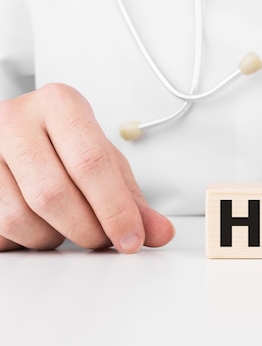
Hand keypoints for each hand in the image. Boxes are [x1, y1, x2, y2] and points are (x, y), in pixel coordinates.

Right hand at [0, 83, 174, 251]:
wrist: (20, 132)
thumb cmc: (68, 146)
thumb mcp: (106, 163)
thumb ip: (133, 200)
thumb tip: (162, 232)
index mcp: (60, 105)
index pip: (91, 162)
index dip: (115, 209)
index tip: (131, 239)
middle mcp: (16, 119)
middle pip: (54, 193)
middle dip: (86, 230)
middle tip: (102, 239)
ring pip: (19, 217)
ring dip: (52, 238)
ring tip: (67, 226)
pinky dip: (24, 240)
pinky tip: (39, 225)